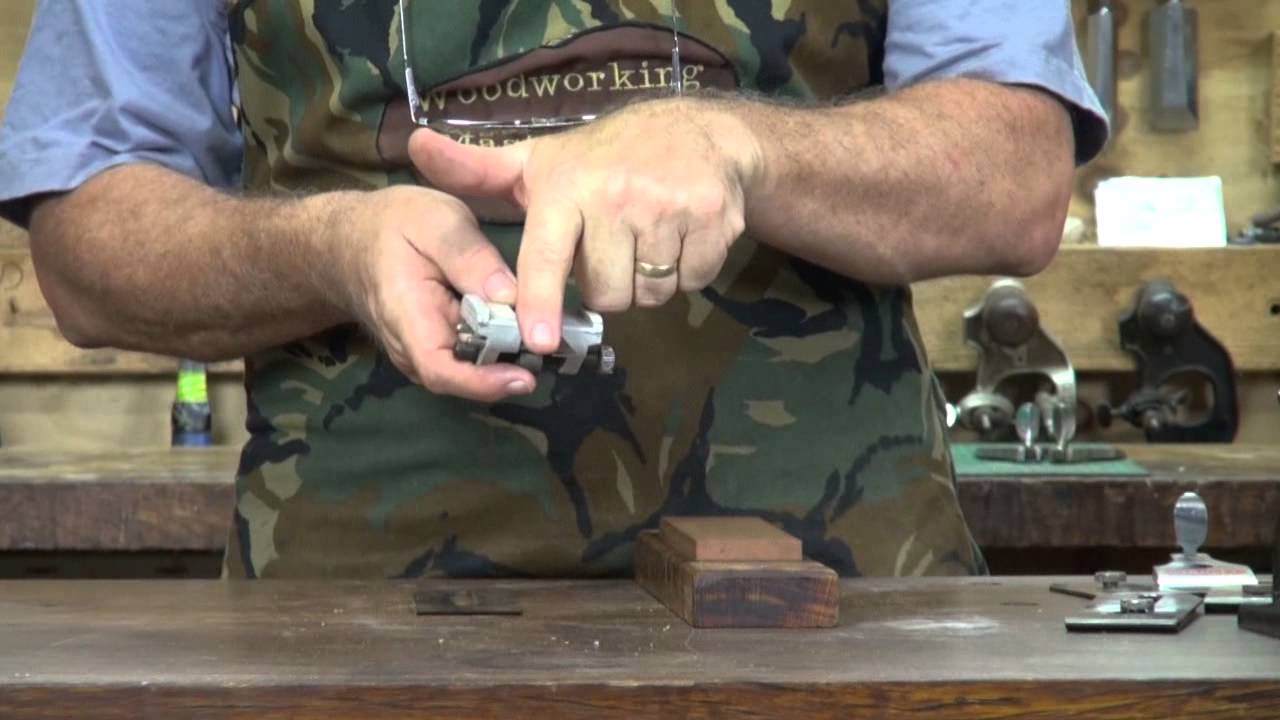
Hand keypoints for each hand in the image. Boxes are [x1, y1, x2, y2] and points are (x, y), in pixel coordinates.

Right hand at [331, 185, 535, 402]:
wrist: (353, 239)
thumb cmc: (392, 225)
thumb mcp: (434, 221)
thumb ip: (470, 257)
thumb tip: (511, 297)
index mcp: (406, 316)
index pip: (439, 369)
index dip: (481, 382)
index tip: (523, 378)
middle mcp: (412, 347)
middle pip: (463, 377)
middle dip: (510, 369)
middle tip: (560, 350)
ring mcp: (424, 351)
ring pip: (471, 369)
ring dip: (509, 360)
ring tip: (551, 340)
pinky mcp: (439, 345)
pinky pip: (471, 357)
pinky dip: (501, 349)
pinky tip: (530, 330)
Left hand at [409, 98, 761, 353]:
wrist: (702, 134)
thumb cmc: (605, 157)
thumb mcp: (538, 161)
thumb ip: (477, 170)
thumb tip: (416, 147)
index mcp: (565, 188)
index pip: (547, 256)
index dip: (542, 301)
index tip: (539, 341)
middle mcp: (616, 198)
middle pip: (605, 293)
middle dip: (606, 285)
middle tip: (609, 250)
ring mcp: (669, 210)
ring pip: (648, 294)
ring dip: (645, 284)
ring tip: (643, 243)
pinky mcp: (713, 223)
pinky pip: (690, 283)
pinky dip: (684, 274)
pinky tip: (677, 240)